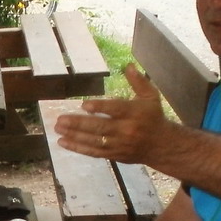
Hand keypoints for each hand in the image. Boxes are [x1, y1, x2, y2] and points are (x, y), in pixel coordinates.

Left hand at [53, 64, 169, 162]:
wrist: (162, 146)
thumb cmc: (153, 117)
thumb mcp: (151, 96)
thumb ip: (138, 81)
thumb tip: (128, 65)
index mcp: (135, 113)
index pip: (116, 110)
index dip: (100, 108)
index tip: (84, 105)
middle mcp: (126, 130)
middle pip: (100, 127)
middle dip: (78, 124)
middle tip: (60, 120)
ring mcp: (119, 144)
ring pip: (94, 141)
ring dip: (74, 136)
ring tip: (58, 129)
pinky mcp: (114, 155)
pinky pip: (94, 152)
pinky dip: (78, 148)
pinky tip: (63, 142)